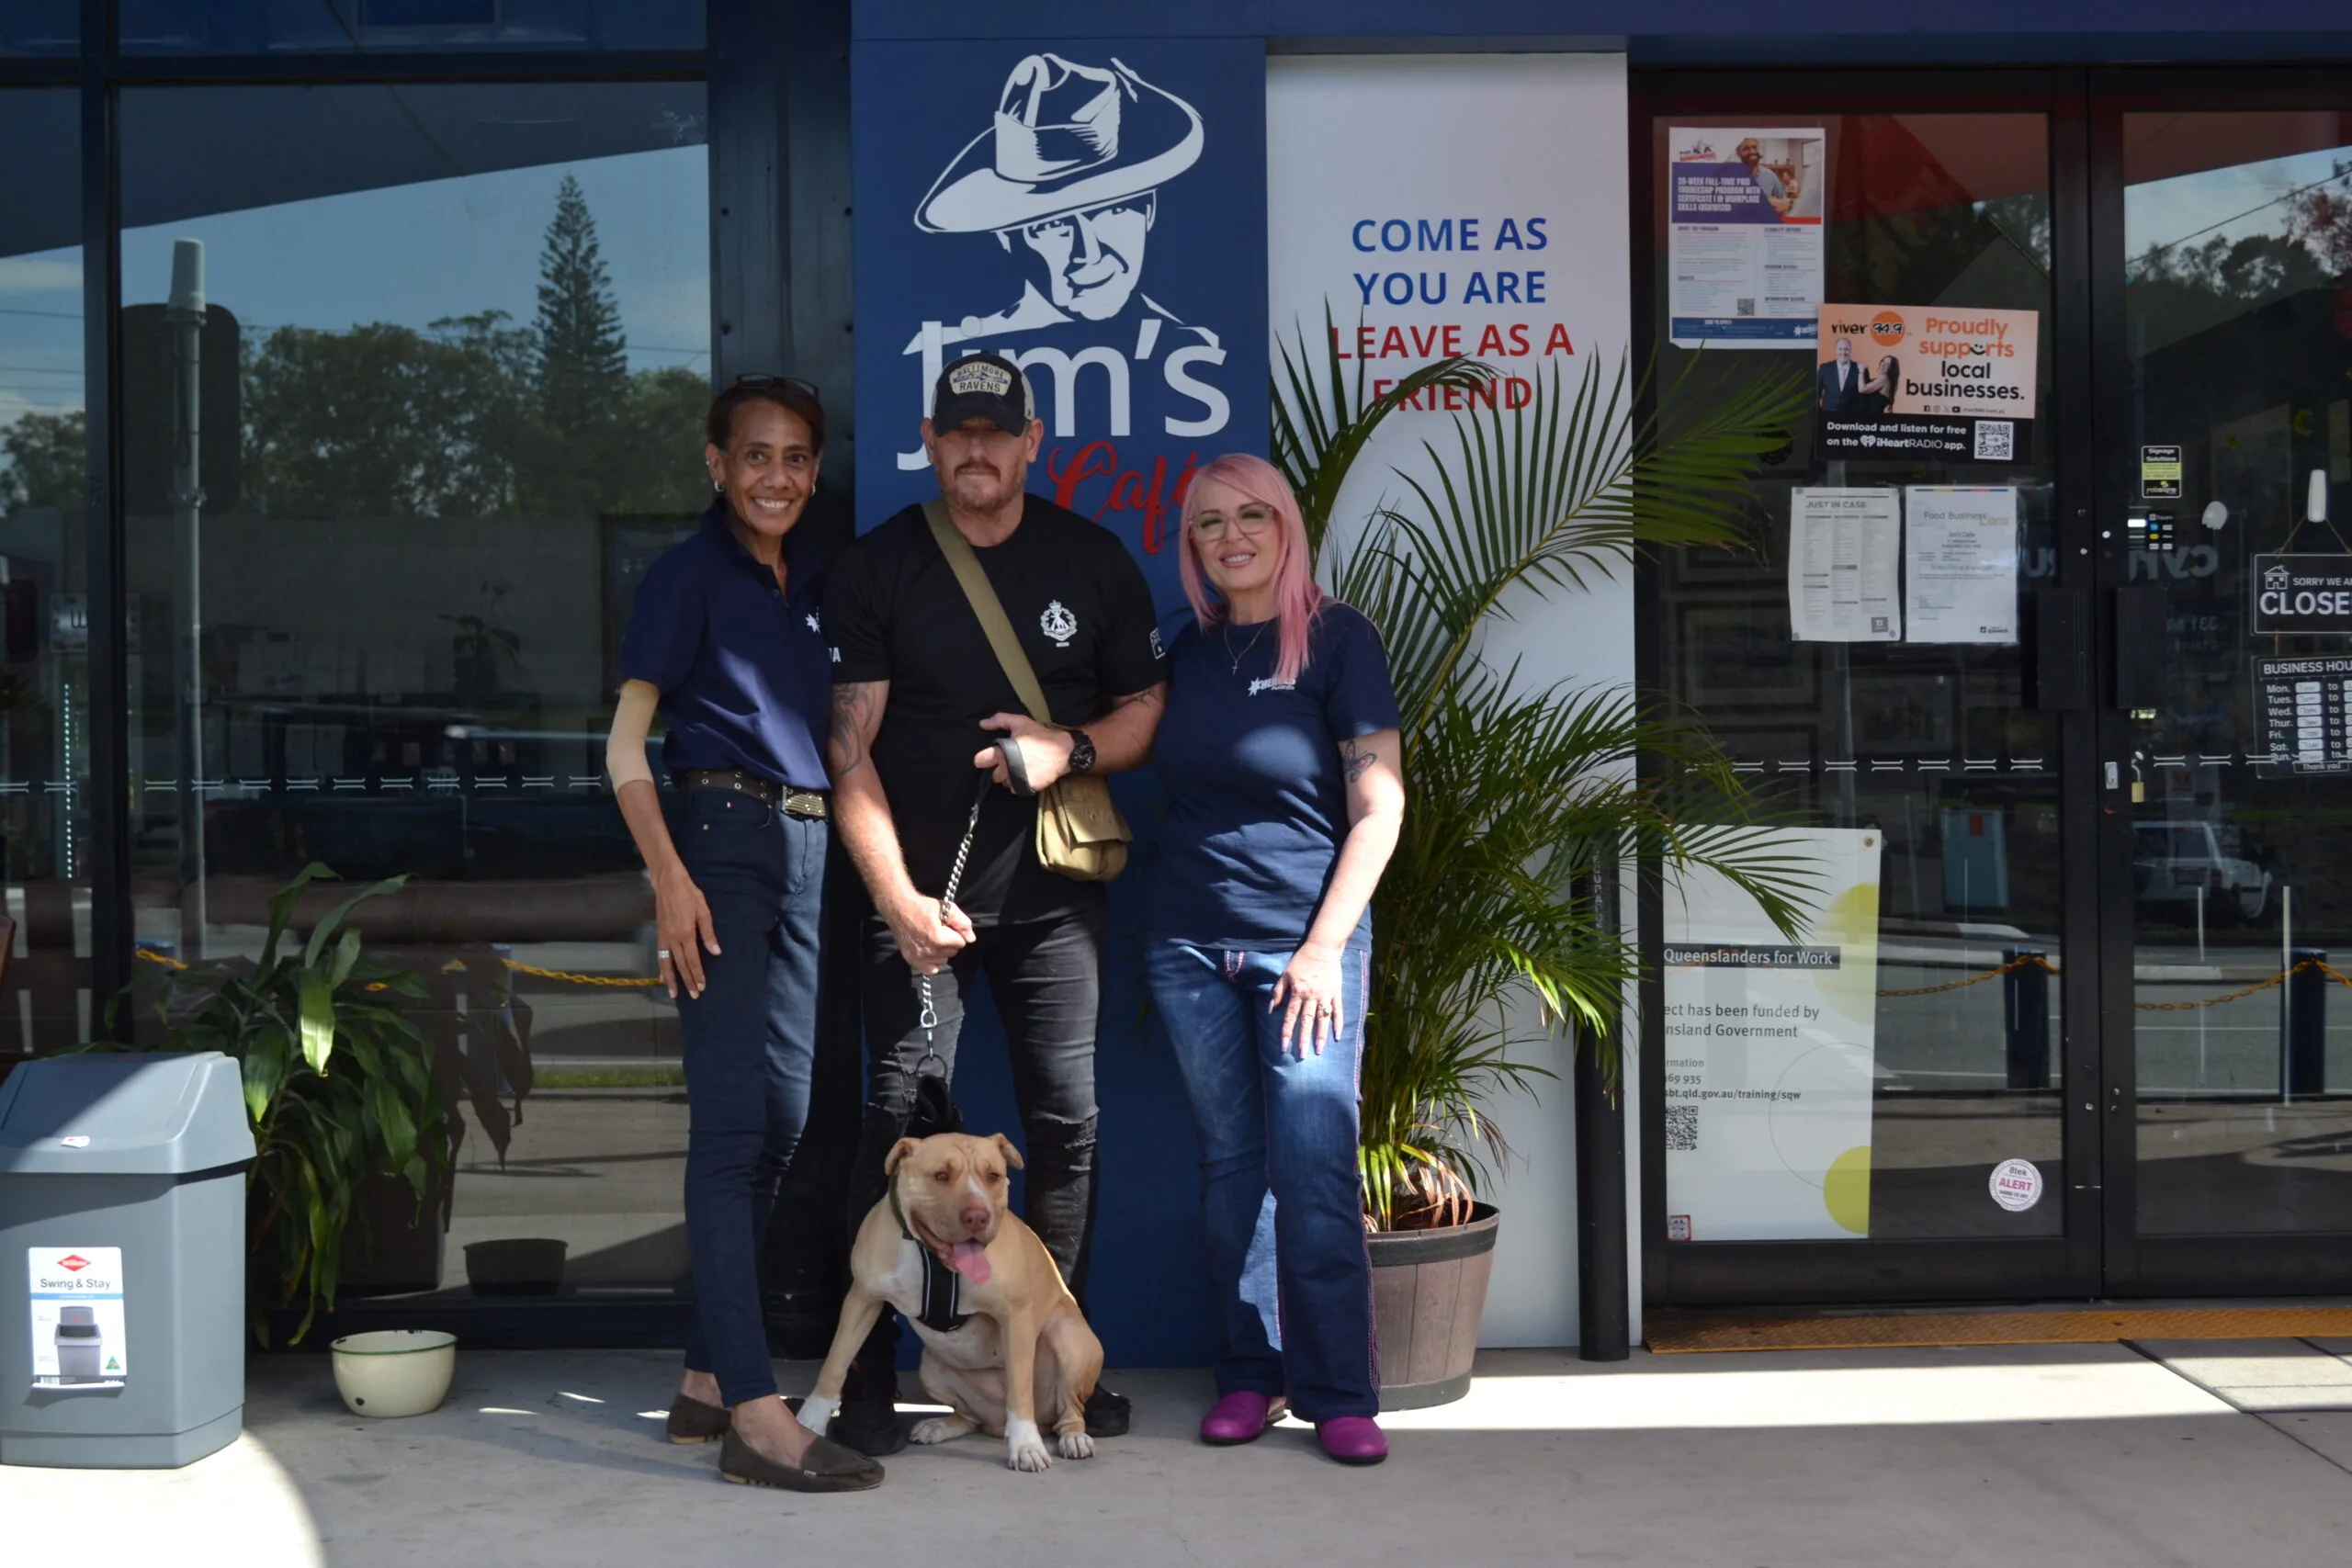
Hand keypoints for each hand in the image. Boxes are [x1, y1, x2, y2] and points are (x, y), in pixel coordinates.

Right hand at [654, 865, 719, 999]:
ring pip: (666, 963)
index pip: (692, 960)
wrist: (668, 882)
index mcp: (685, 934)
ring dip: (670, 979)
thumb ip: (708, 933)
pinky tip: (662, 976)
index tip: (702, 987)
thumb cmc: (689, 894)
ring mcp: (663, 937)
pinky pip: (659, 955)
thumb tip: (715, 952)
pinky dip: (660, 967)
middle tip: (693, 996)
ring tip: (673, 994)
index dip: (698, 974)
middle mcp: (673, 938)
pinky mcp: (659, 933)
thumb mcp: (703, 910)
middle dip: (687, 981)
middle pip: (680, 965)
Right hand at [888, 892, 974, 974]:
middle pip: (953, 952)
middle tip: (938, 931)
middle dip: (949, 942)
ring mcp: (920, 958)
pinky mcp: (912, 961)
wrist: (899, 909)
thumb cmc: (923, 907)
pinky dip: (932, 962)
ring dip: (941, 952)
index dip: (955, 933)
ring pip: (943, 960)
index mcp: (939, 938)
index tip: (946, 926)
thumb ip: (962, 923)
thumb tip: (971, 939)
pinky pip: (931, 969)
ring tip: (932, 938)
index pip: (961, 942)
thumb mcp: (946, 908)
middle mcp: (929, 951)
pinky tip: (929, 950)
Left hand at [974, 713, 1071, 791]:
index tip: (991, 757)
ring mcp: (1017, 780)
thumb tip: (982, 724)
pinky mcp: (1027, 788)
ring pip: (1005, 783)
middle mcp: (1006, 769)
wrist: (1062, 751)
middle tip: (1011, 761)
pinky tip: (1026, 775)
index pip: (980, 761)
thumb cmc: (1039, 735)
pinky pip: (1016, 789)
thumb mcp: (1020, 722)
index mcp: (1002, 752)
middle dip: (1000, 769)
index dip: (984, 758)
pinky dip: (1019, 784)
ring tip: (1020, 768)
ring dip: (1009, 778)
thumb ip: (999, 720)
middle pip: (994, 776)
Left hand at [1270, 942, 1346, 1057]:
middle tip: (1302, 1056)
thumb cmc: (1301, 961)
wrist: (1322, 949)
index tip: (1284, 1047)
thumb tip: (1271, 1010)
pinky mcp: (1336, 993)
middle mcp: (1311, 996)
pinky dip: (1338, 1023)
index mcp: (1298, 992)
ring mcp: (1325, 996)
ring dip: (1321, 1036)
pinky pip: (1338, 1011)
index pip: (1290, 1016)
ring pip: (1322, 1019)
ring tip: (1319, 1051)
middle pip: (1306, 1021)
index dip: (1287, 1032)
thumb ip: (1278, 992)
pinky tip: (1337, 1036)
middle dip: (1303, 1039)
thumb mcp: (1285, 974)